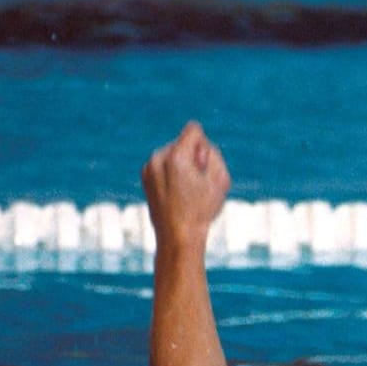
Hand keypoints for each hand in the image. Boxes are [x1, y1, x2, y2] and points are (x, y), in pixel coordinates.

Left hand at [141, 121, 229, 249]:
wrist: (177, 235)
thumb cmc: (203, 210)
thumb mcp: (221, 181)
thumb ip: (213, 155)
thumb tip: (199, 146)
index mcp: (177, 156)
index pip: (193, 130)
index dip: (204, 147)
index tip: (203, 167)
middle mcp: (159, 157)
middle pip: (183, 142)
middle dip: (193, 157)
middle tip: (197, 184)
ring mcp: (149, 167)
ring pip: (173, 153)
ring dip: (183, 165)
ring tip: (186, 191)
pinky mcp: (145, 175)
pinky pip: (164, 164)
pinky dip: (172, 172)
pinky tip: (177, 193)